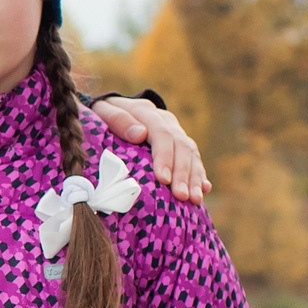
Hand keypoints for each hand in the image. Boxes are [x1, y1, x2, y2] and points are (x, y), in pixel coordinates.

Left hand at [89, 97, 209, 202]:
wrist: (112, 108)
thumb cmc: (102, 114)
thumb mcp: (103, 111)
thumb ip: (118, 120)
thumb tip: (140, 134)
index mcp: (147, 112)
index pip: (162, 134)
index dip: (165, 157)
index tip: (164, 179)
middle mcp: (166, 121)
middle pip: (181, 146)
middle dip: (183, 173)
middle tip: (182, 196)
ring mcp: (175, 132)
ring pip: (191, 153)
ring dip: (194, 177)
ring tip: (195, 200)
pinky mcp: (179, 144)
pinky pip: (194, 158)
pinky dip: (200, 174)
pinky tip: (204, 189)